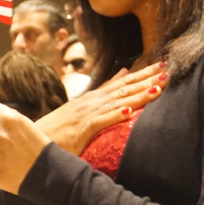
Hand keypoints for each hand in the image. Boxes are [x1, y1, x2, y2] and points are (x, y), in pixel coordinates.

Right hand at [37, 62, 166, 154]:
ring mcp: (86, 114)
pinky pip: (101, 122)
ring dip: (137, 95)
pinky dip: (115, 115)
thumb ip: (105, 88)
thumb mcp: (84, 105)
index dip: (144, 74)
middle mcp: (92, 102)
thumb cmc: (60, 127)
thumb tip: (124, 71)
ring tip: (157, 89)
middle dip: (146, 80)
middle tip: (168, 71)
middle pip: (123, 88)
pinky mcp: (82, 130)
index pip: (123, 82)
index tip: (163, 66)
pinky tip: (129, 111)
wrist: (35, 139)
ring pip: (116, 102)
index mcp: (94, 97)